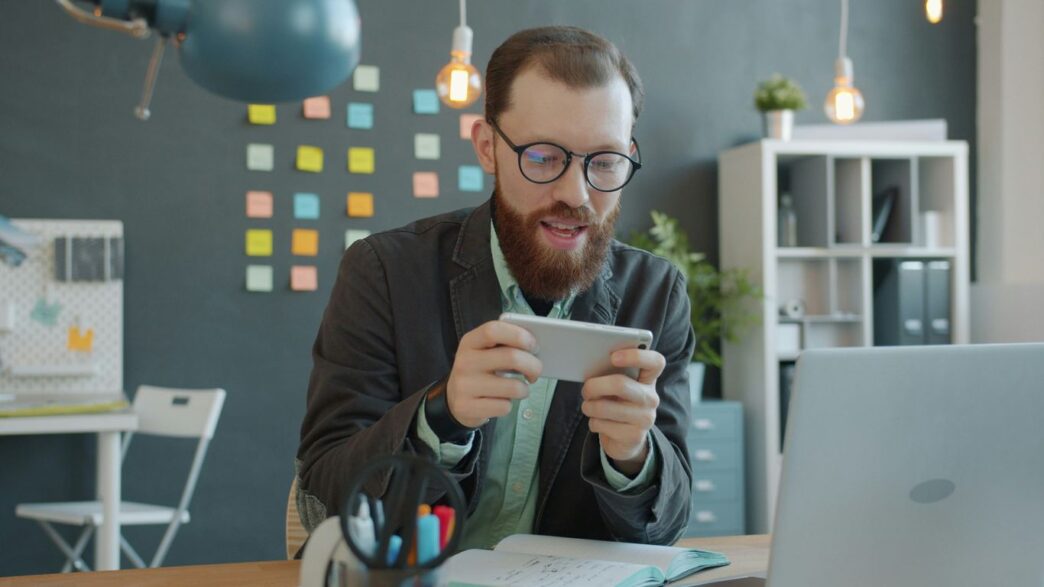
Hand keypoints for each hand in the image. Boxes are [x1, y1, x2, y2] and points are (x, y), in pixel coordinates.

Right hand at [446, 320, 542, 427]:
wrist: (454, 399)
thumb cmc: (480, 371)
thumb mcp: (485, 352)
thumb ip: (505, 345)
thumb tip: (535, 348)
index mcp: (470, 342)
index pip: (493, 330)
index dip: (518, 335)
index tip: (533, 345)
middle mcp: (464, 362)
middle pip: (511, 357)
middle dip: (533, 365)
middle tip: (536, 371)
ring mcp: (464, 386)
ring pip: (513, 387)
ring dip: (524, 389)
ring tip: (520, 389)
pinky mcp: (466, 407)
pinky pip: (504, 406)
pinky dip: (509, 405)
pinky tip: (501, 401)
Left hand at [581, 348, 665, 475]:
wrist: (625, 439)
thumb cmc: (617, 403)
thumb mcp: (617, 388)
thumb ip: (611, 374)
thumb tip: (591, 366)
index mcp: (649, 379)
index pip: (655, 362)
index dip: (636, 356)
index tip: (613, 356)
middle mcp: (651, 398)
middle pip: (620, 384)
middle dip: (595, 386)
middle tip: (586, 389)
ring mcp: (645, 418)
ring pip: (605, 407)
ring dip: (589, 406)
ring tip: (588, 406)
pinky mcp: (634, 436)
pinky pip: (602, 425)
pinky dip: (593, 423)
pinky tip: (598, 422)